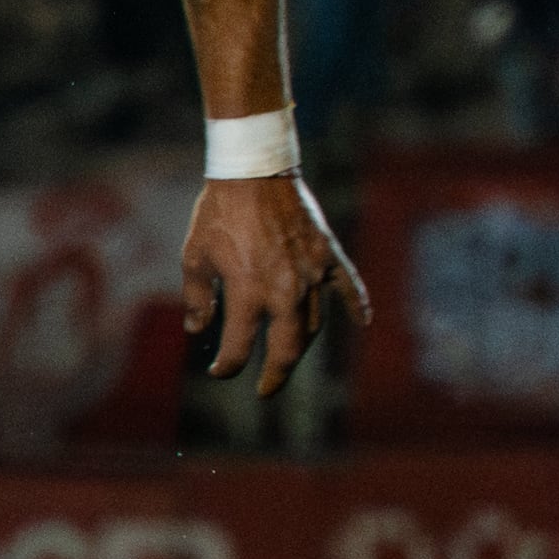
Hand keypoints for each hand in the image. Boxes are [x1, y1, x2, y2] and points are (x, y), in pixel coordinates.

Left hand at [181, 174, 374, 401]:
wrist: (253, 169)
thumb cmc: (219, 212)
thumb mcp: (195, 256)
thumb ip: (198, 298)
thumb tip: (197, 331)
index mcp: (247, 293)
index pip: (239, 348)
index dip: (227, 366)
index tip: (218, 371)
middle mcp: (283, 290)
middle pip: (287, 350)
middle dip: (276, 375)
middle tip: (266, 389)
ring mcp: (311, 273)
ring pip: (314, 324)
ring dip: (302, 347)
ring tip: (289, 358)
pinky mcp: (327, 255)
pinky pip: (349, 286)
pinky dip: (357, 305)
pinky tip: (363, 323)